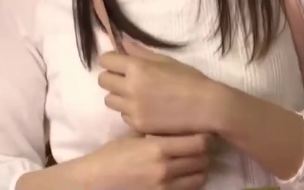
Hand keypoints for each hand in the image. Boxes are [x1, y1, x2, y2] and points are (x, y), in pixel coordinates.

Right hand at [84, 134, 212, 189]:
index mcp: (158, 148)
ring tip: (194, 161)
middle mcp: (165, 168)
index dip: (205, 137)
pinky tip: (185, 174)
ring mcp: (165, 186)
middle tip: (201, 145)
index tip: (204, 132)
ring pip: (200, 177)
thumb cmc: (113, 154)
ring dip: (200, 168)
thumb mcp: (133, 136)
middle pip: (202, 160)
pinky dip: (191, 182)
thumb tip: (175, 119)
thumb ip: (155, 130)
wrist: (98, 180)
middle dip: (205, 152)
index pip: (198, 143)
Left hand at [98, 40, 222, 134]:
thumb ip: (141, 53)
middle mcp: (130, 88)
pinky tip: (145, 109)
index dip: (111, 60)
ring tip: (135, 96)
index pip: (105, 60)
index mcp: (137, 67)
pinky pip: (123, 116)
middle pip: (103, 81)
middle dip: (111, 78)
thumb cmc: (190, 79)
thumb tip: (123, 43)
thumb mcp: (166, 60)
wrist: (207, 108)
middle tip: (125, 79)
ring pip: (109, 100)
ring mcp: (133, 108)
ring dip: (118, 96)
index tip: (118, 63)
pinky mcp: (138, 125)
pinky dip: (130, 112)